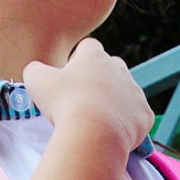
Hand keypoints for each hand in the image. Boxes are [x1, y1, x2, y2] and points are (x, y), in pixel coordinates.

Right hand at [23, 38, 152, 150]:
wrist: (94, 133)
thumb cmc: (64, 102)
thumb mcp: (36, 80)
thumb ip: (35, 69)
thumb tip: (36, 70)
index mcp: (95, 57)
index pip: (88, 46)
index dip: (78, 58)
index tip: (69, 75)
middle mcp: (119, 69)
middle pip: (111, 66)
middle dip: (99, 78)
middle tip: (82, 98)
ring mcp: (135, 92)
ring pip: (125, 91)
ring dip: (113, 100)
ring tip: (97, 119)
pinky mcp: (144, 115)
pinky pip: (136, 115)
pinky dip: (126, 122)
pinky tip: (111, 132)